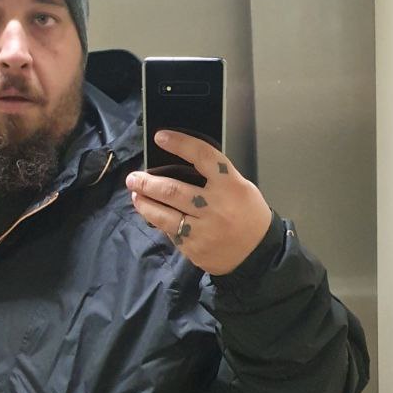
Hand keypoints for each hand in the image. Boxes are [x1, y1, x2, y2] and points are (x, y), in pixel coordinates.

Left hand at [126, 131, 272, 275]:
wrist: (258, 255)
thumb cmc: (249, 216)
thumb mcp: (241, 188)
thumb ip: (215, 178)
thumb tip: (181, 166)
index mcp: (230, 185)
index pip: (202, 156)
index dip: (179, 144)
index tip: (160, 137)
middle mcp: (215, 206)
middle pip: (172, 190)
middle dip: (147, 183)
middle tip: (133, 178)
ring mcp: (203, 229)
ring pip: (164, 214)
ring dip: (145, 203)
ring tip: (135, 196)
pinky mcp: (194, 248)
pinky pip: (171, 232)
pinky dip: (159, 222)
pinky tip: (153, 215)